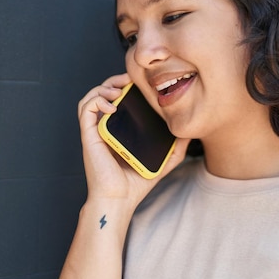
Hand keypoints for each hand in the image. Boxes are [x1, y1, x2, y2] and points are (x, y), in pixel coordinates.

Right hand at [77, 73, 189, 207]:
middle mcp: (106, 126)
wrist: (121, 199)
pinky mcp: (89, 135)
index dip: (126, 85)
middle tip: (130, 79)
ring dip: (104, 87)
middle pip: (104, 92)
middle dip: (115, 80)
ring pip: (91, 97)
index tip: (141, 83)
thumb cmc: (138, 182)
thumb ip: (177, 145)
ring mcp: (97, 130)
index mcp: (120, 128)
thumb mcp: (165, 160)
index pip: (119, 99)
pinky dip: (97, 101)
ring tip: (119, 90)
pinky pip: (86, 109)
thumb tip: (192, 131)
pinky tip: (113, 106)